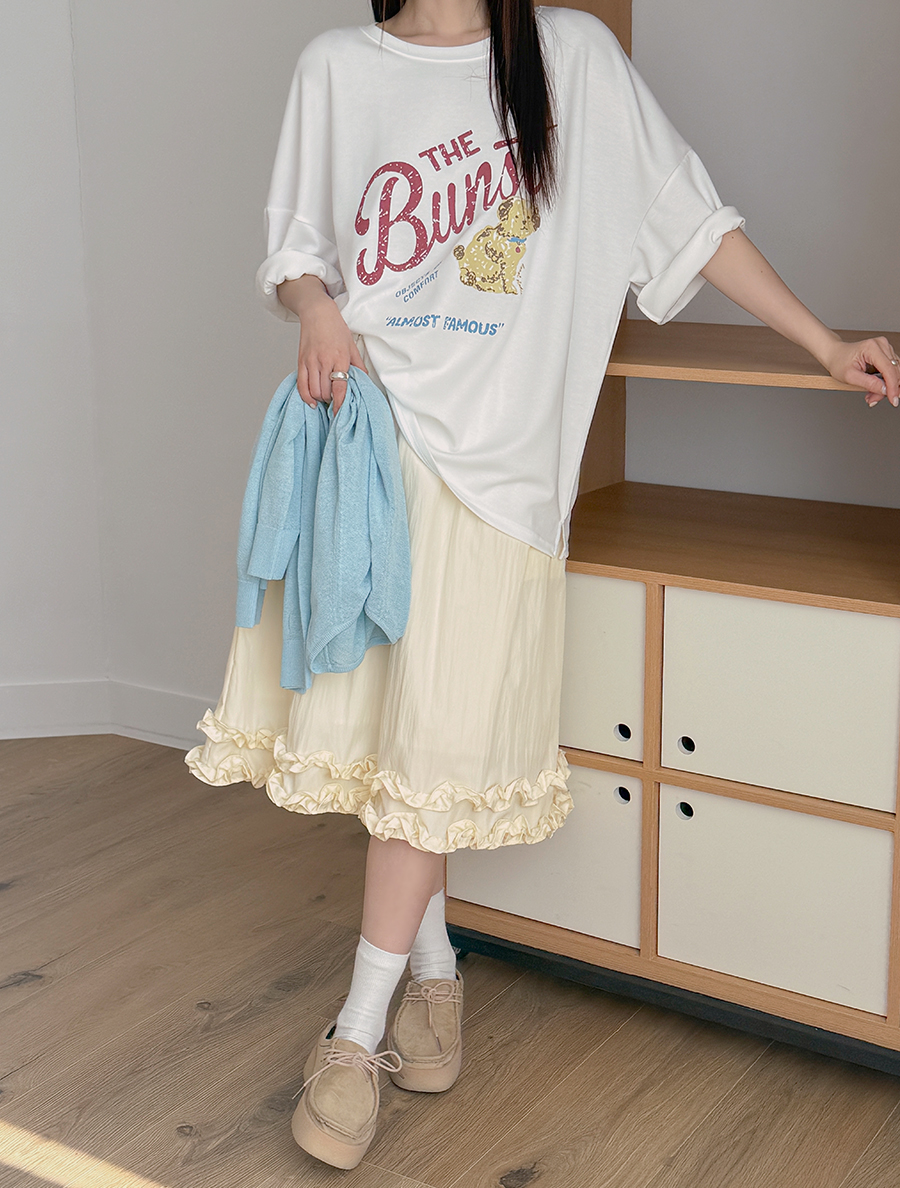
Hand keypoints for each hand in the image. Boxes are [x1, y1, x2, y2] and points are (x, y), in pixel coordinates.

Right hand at [276, 276, 366, 411]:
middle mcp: (324, 361)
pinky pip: (301, 385)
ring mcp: (311, 362)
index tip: (340, 414)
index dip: (339, 403)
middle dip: (331, 401)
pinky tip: (312, 401)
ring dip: (321, 399)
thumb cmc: (335, 327)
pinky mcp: (301, 362)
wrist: (317, 313)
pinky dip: (306, 396)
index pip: (339, 387)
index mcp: (339, 358)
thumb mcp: (351, 345)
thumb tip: (364, 380)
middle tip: (336, 401)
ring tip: (327, 398)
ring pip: (314, 391)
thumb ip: (358, 365)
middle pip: (326, 392)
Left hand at [820, 336, 899, 407]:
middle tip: (873, 399)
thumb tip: (885, 390)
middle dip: (886, 389)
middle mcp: (881, 345)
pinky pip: (891, 371)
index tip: (893, 400)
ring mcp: (885, 348)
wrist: (835, 355)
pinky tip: (874, 387)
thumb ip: (868, 383)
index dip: (893, 387)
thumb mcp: (849, 377)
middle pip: (894, 372)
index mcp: (872, 348)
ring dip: (885, 387)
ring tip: (870, 394)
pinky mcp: (886, 354)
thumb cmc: (839, 362)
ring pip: (895, 373)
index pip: (889, 370)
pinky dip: (884, 382)